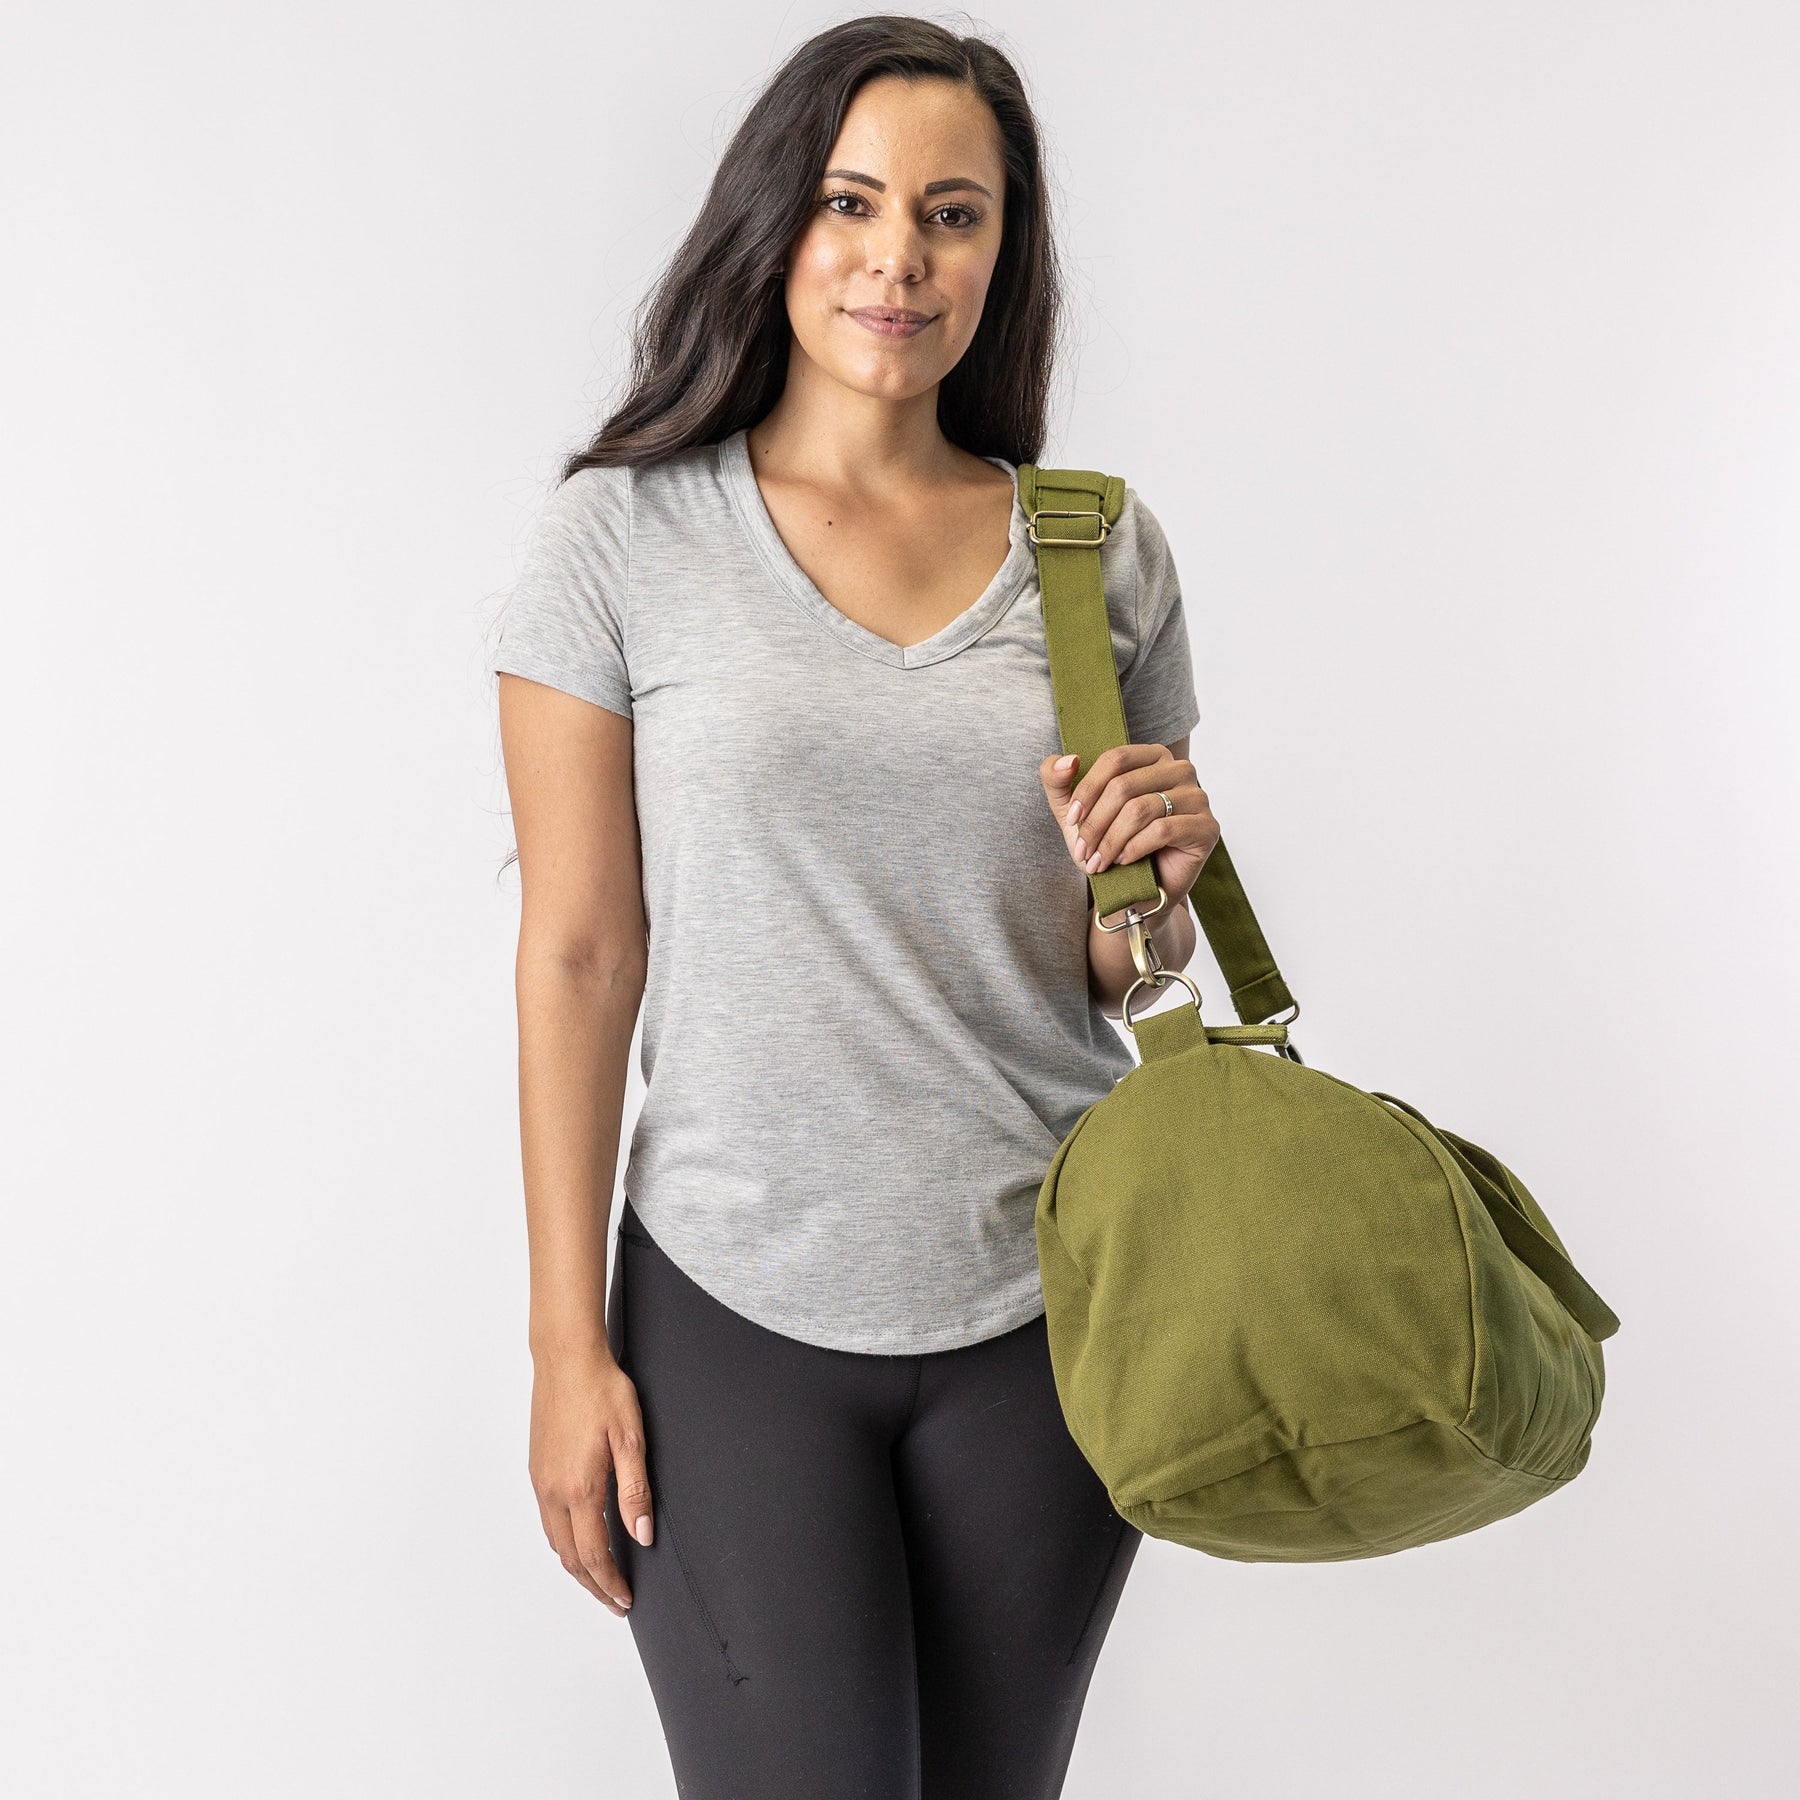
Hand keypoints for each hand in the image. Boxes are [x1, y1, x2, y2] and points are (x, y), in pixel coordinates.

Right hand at [529, 1344, 653, 1615]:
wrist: (566, 1359)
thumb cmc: (602, 1391)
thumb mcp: (631, 1438)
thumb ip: (636, 1490)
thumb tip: (641, 1535)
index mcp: (579, 1488)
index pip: (594, 1554)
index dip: (610, 1583)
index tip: (625, 1600)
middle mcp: (553, 1491)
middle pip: (570, 1557)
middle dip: (593, 1584)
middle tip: (615, 1601)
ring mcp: (541, 1480)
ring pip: (555, 1541)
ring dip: (577, 1566)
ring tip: (600, 1578)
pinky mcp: (537, 1469)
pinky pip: (547, 1520)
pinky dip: (564, 1542)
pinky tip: (580, 1538)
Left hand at [1039, 744, 1220, 908]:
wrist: (1137, 890)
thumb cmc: (1110, 845)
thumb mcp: (1074, 812)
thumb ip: (1057, 779)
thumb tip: (1068, 759)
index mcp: (1153, 757)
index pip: (1115, 759)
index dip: (1087, 790)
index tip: (1071, 820)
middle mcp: (1180, 770)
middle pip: (1125, 786)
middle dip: (1095, 823)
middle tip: (1083, 851)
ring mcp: (1198, 798)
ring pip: (1141, 809)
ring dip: (1111, 840)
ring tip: (1099, 861)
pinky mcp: (1207, 828)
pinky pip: (1163, 830)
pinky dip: (1135, 847)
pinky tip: (1125, 860)